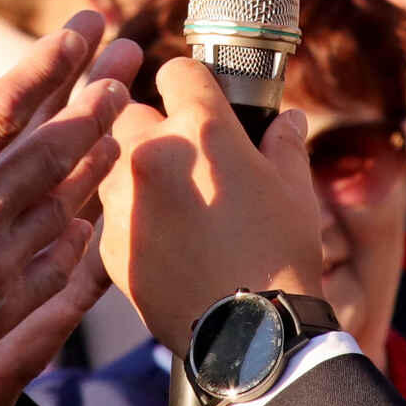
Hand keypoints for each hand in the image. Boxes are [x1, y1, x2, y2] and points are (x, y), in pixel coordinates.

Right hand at [0, 14, 130, 405]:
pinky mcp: (7, 311)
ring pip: (64, 199)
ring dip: (94, 155)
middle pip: (51, 149)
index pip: (0, 112)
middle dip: (92, 98)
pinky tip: (90, 207)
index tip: (78, 31)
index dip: (46, 65)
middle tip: (122, 61)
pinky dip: (80, 226)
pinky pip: (60, 260)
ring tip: (119, 117)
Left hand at [98, 55, 324, 358]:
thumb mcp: (294, 189)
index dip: (190, 83)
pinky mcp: (110, 246)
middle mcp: (150, 155)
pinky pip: (112, 215)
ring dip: (134, 172)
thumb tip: (287, 119)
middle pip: (129, 112)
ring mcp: (123, 201)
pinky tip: (164, 241)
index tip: (197, 98)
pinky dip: (131, 219)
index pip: (176, 71)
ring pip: (112, 164)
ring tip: (173, 202)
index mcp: (200, 129)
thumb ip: (282, 142)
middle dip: (152, 125)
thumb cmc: (280, 255)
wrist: (250, 334)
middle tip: (184, 155)